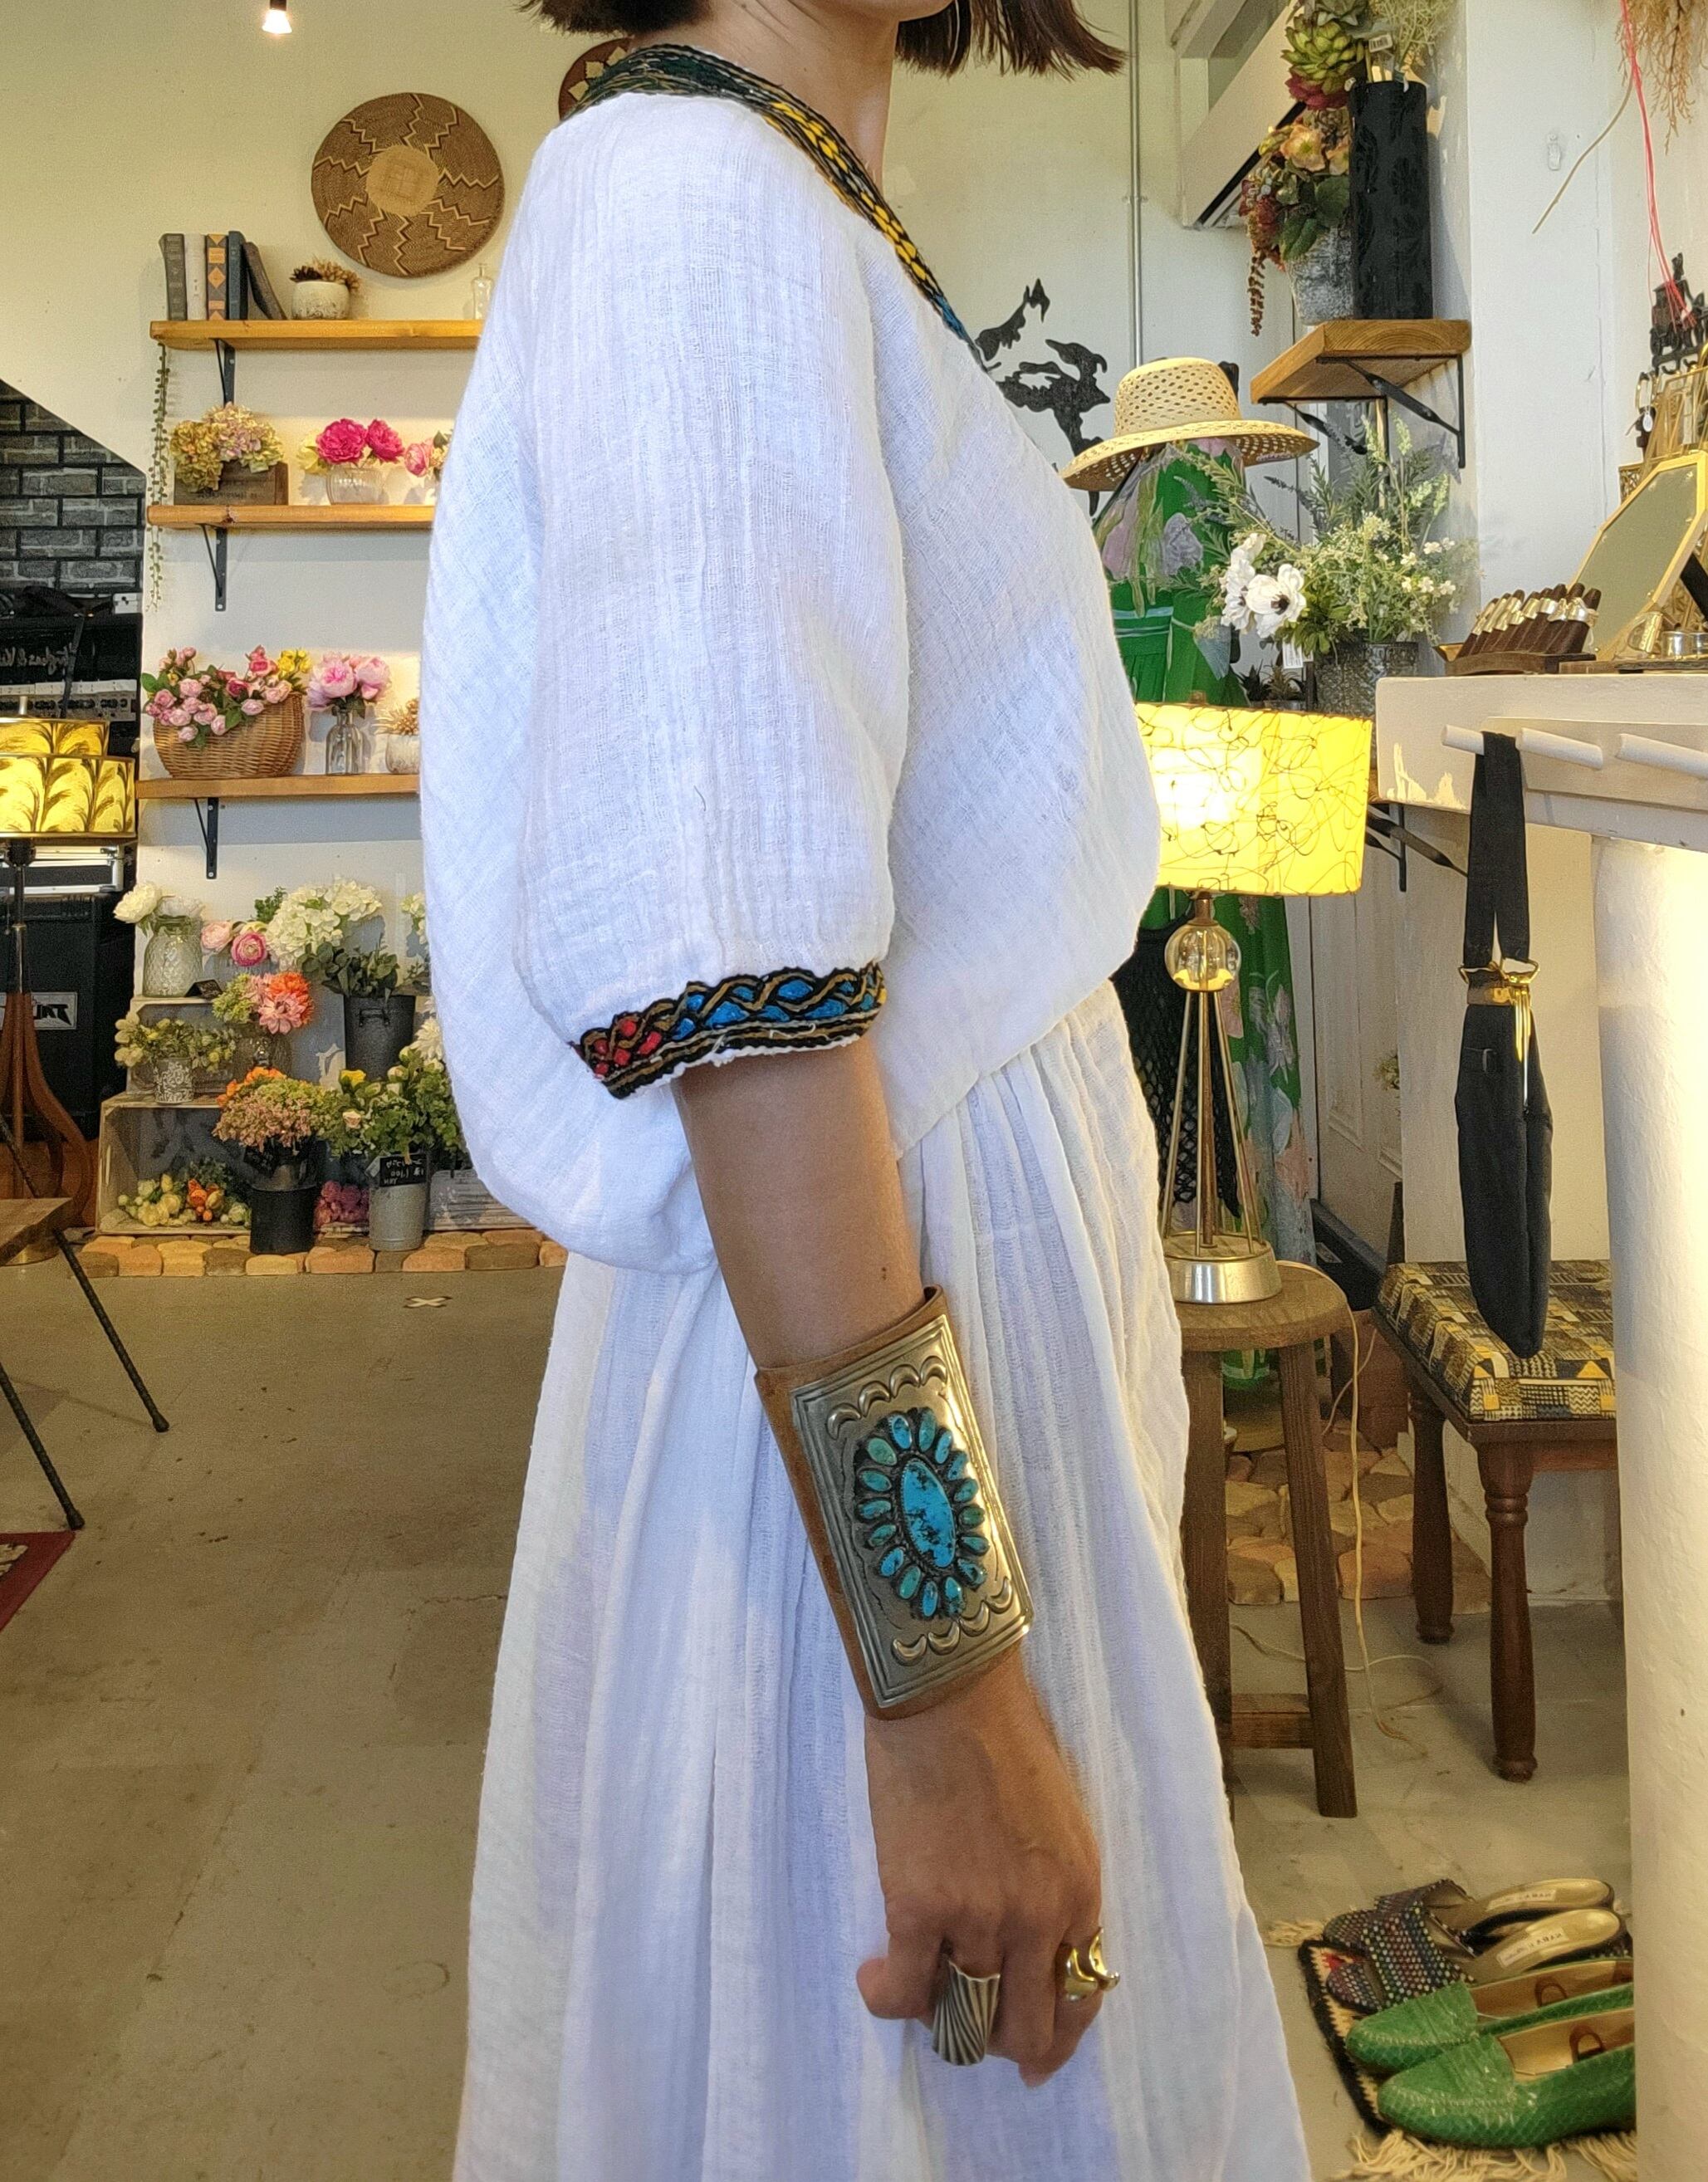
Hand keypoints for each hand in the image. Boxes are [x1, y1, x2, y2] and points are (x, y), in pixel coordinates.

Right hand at [857, 1650, 1103, 2085]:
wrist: (950, 1693)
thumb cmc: (1006, 1735)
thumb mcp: (1061, 1820)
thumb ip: (1054, 1885)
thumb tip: (1035, 1939)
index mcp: (1079, 1892)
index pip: (1078, 1997)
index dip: (1055, 2039)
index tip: (1033, 2056)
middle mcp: (1037, 1919)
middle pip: (1023, 2027)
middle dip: (997, 2045)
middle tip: (969, 2034)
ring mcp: (977, 1918)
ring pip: (961, 2019)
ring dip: (938, 2020)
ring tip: (916, 1991)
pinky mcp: (918, 1908)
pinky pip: (904, 1990)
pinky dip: (887, 1996)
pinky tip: (875, 1977)